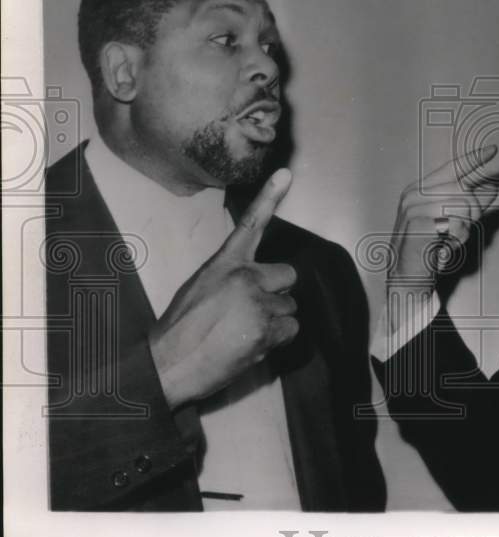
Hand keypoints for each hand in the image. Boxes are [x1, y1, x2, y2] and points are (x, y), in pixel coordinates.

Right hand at [149, 169, 298, 409]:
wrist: (169, 364)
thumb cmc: (181, 328)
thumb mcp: (202, 287)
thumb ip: (232, 277)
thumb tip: (258, 283)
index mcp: (226, 263)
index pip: (252, 224)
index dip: (270, 196)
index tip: (286, 173)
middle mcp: (246, 278)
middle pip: (288, 276)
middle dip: (278, 291)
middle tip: (253, 309)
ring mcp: (258, 304)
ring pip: (290, 306)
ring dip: (275, 319)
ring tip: (245, 330)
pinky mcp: (266, 330)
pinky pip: (291, 329)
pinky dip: (277, 338)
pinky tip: (253, 343)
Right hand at [386, 146, 498, 329]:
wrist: (407, 276)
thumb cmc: (428, 250)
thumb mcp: (453, 223)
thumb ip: (471, 204)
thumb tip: (492, 188)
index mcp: (421, 189)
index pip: (452, 168)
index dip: (474, 159)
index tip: (493, 150)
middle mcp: (415, 194)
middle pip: (464, 190)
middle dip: (473, 212)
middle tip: (461, 232)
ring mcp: (414, 207)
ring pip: (462, 206)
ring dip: (463, 229)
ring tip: (448, 242)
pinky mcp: (418, 221)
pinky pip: (454, 223)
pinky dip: (456, 239)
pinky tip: (444, 247)